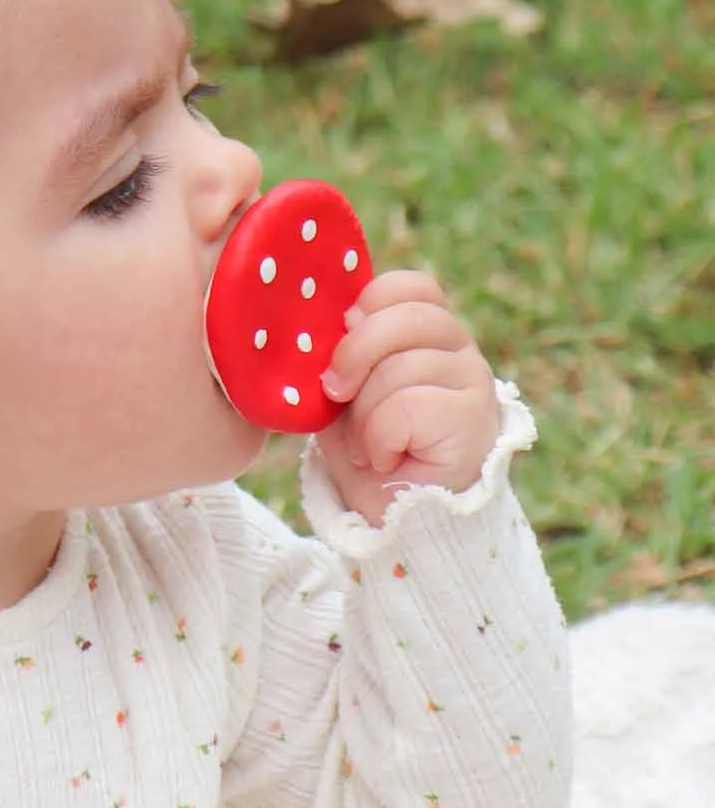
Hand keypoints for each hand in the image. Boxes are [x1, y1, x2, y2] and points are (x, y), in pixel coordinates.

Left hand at [315, 271, 497, 525]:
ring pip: (402, 367)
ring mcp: (474, 385)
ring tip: (370, 444)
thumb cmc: (365, 452)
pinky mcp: (474, 421)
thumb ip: (342, 352)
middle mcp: (459, 352)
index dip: (371, 302)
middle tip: (334, 392)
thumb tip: (332, 318)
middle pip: (408, 316)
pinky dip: (380, 438)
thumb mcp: (342, 393)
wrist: (391, 521)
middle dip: (355, 353)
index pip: (412, 287)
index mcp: (427, 335)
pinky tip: (387, 457)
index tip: (340, 334)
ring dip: (364, 414)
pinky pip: (407, 407)